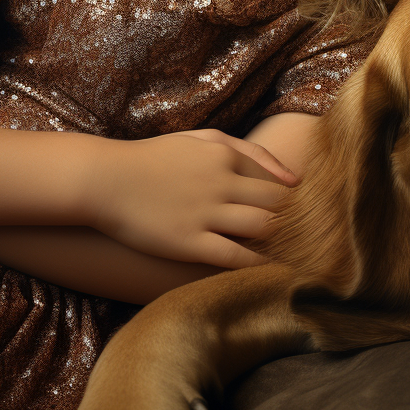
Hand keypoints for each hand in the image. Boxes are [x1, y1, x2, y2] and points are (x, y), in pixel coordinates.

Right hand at [89, 129, 297, 268]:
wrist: (104, 181)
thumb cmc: (154, 158)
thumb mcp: (201, 139)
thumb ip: (246, 150)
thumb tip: (291, 176)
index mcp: (225, 156)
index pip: (275, 180)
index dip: (291, 199)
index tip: (302, 212)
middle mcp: (221, 183)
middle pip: (276, 203)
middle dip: (293, 219)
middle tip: (305, 236)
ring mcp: (205, 213)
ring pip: (261, 227)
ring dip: (278, 239)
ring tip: (289, 252)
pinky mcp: (188, 242)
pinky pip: (235, 257)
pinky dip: (258, 264)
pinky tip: (269, 270)